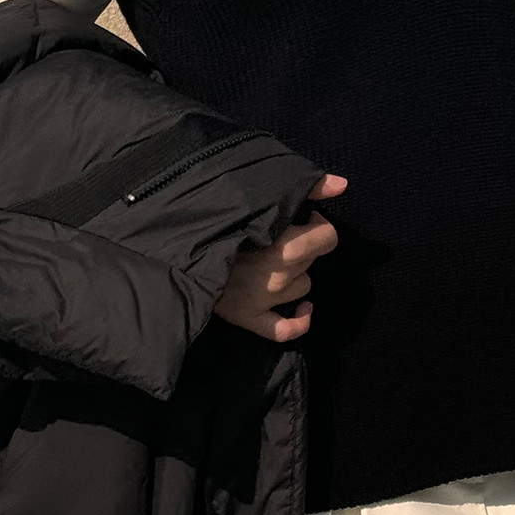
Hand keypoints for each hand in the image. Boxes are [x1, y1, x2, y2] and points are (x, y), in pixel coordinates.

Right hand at [214, 173, 347, 341]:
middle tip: (275, 236)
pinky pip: (285, 330)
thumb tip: (342, 184)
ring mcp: (263, 299)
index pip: (327, 238)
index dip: (320, 226)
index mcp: (282, 243)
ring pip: (303, 287)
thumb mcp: (257, 197)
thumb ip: (304, 189)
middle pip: (312, 260)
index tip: (303, 220)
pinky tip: (304, 308)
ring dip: (294, 275)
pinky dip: (299, 320)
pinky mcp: (247, 317)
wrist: (171, 247)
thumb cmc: (214, 217)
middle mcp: (277, 274)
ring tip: (270, 261)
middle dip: (302, 247)